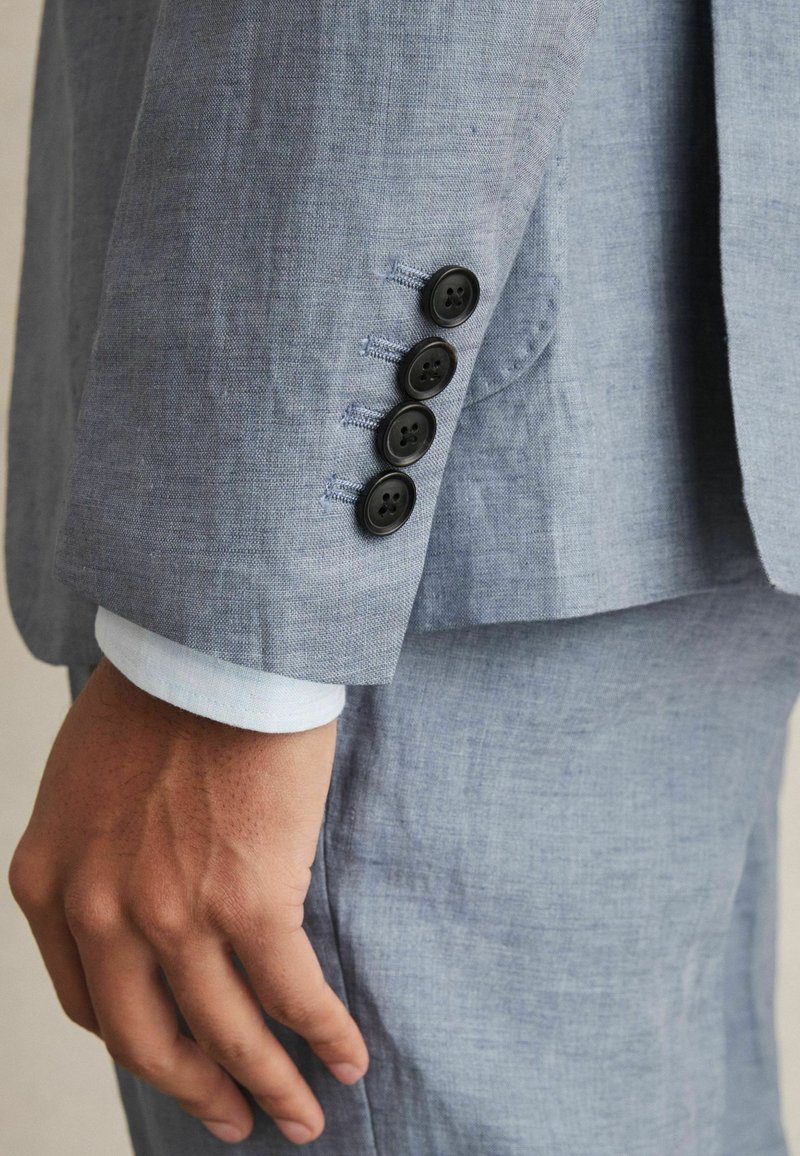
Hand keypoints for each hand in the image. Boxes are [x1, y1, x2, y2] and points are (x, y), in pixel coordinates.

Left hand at [8, 657, 366, 1145]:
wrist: (210, 647)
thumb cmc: (157, 693)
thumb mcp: (82, 779)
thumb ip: (92, 851)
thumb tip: (136, 890)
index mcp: (49, 885)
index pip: (87, 1001)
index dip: (139, 1041)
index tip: (173, 1055)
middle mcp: (100, 915)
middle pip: (148, 1041)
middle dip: (194, 1090)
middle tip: (230, 1119)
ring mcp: (172, 916)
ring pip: (223, 1034)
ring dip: (266, 1087)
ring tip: (300, 1116)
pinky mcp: (250, 902)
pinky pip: (290, 996)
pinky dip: (321, 1035)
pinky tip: (346, 1057)